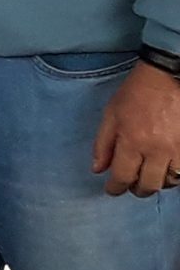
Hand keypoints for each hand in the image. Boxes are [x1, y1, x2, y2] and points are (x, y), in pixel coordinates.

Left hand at [95, 60, 179, 196]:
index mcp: (132, 141)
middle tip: (131, 186)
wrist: (166, 79)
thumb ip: (102, 144)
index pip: (122, 176)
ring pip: (169, 182)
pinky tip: (165, 169)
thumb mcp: (111, 115)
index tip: (111, 190)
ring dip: (157, 183)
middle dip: (136, 190)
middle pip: (148, 185)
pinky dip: (174, 175)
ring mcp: (177, 150)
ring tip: (148, 176)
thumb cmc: (135, 95)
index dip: (115, 188)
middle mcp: (156, 150)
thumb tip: (98, 170)